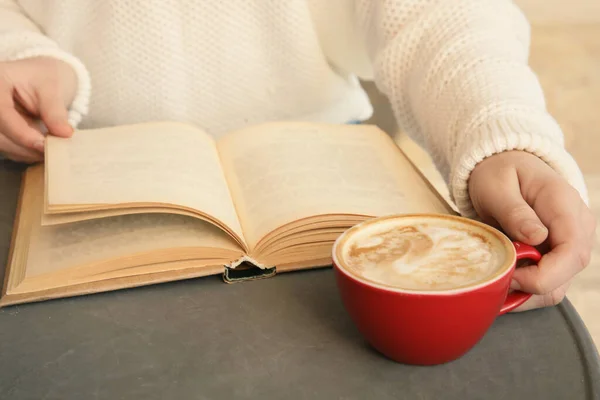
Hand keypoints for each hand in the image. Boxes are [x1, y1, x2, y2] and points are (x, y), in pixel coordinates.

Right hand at [0, 57, 76, 162]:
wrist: (39, 79)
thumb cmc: (43, 78)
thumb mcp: (51, 87)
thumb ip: (54, 110)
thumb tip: (64, 134)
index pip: (2, 112)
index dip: (21, 133)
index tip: (43, 145)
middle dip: (26, 147)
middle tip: (53, 152)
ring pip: (2, 143)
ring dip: (27, 153)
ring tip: (51, 151)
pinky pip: (8, 148)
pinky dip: (25, 153)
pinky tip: (42, 151)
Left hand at [469, 150, 595, 310]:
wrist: (504, 166)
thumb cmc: (498, 173)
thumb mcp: (496, 186)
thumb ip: (514, 211)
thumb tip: (538, 237)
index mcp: (565, 205)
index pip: (572, 252)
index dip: (543, 275)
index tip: (510, 276)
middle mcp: (578, 227)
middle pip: (566, 275)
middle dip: (528, 287)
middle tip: (494, 277)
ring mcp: (571, 243)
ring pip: (556, 287)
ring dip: (524, 292)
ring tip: (495, 277)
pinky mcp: (558, 256)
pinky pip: (547, 284)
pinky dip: (523, 289)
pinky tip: (501, 279)